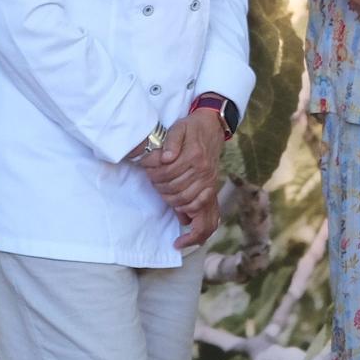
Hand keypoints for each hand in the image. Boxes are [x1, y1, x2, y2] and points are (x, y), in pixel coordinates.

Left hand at [144, 108, 224, 247]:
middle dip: (161, 190)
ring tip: (164, 198)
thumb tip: (165, 158)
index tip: (146, 168)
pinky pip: (207, 216)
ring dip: (172, 204)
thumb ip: (172, 141)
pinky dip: (195, 227)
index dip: (154, 174)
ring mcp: (209, 183)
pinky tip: (183, 233)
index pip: (169, 175)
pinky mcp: (211, 190)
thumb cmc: (192, 128)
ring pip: (188, 205)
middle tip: (153, 182)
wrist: (212, 127)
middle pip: (176, 192)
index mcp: (195, 158)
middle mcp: (204, 173)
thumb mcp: (179, 127)